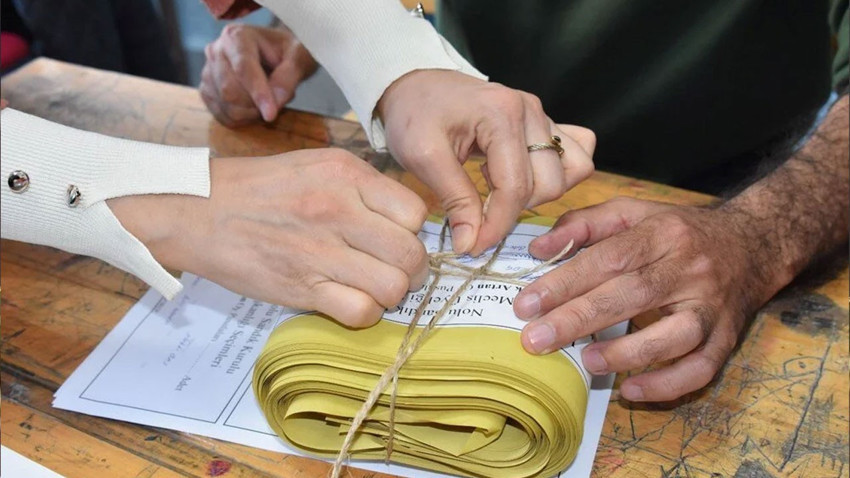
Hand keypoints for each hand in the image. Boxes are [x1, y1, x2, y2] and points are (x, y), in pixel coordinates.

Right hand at [108, 149, 427, 326]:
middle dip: (413, 270)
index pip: (416, 213)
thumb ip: (364, 187)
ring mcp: (321, 252)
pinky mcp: (302, 288)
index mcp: (347, 175)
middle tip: (396, 271)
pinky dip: (364, 313)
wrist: (198, 210)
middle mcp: (339, 210)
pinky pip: (361, 312)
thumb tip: (406, 219)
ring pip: (393, 287)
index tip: (401, 239)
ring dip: (390, 294)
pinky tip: (349, 301)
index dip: (414, 232)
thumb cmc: (259, 188)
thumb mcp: (318, 165)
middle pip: (411, 254)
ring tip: (372, 287)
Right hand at [200, 23, 317, 125]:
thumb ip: (287, 79)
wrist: (275, 54)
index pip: (243, 68)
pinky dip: (243, 119)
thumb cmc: (287, 53)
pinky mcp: (207, 91)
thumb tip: (274, 103)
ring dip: (252, 113)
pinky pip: (222, 116)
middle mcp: (216, 51)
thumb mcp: (298, 58)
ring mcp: (208, 72)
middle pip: (229, 91)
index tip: (271, 114)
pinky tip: (255, 108)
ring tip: (267, 100)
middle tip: (277, 101)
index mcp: (236, 36)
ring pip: (226, 106)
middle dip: (256, 105)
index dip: (258, 93)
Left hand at [377, 70, 594, 254]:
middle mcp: (531, 111)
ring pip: (574, 169)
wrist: (415, 83)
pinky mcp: (545, 123)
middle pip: (550, 183)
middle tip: (479, 215)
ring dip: (542, 194)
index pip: (516, 187)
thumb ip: (454, 200)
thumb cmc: (414, 114)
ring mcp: (542, 115)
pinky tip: (521, 178)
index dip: (497, 225)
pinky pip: (576, 152)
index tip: (473, 246)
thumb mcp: (423, 157)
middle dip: (515, 210)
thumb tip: (471, 244)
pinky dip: (558, 174)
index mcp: (503, 114)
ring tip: (500, 193)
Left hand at [513, 197, 781, 401]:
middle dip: (579, 319)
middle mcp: (691, 268)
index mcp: (663, 233)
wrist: (754, 244)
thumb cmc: (678, 231)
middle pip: (633, 294)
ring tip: (586, 361)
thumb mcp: (632, 212)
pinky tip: (631, 391)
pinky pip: (702, 368)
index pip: (610, 257)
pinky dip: (668, 385)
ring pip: (676, 336)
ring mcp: (712, 306)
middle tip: (536, 339)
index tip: (526, 304)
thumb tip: (538, 250)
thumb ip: (582, 225)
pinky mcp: (728, 337)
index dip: (566, 281)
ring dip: (628, 353)